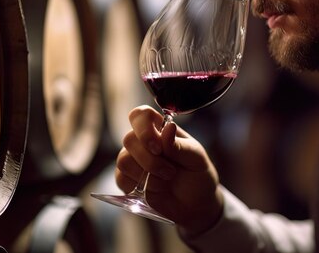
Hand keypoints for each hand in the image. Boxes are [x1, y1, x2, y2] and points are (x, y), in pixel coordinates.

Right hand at [115, 105, 223, 235]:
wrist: (194, 204)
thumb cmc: (196, 174)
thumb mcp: (196, 159)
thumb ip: (179, 145)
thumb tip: (168, 128)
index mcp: (159, 128)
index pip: (140, 115)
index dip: (144, 128)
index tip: (158, 148)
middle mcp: (142, 141)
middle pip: (129, 139)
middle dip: (150, 161)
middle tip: (170, 172)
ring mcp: (133, 159)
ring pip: (123, 161)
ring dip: (147, 176)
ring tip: (166, 181)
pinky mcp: (126, 179)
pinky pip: (121, 179)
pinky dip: (140, 188)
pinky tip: (156, 189)